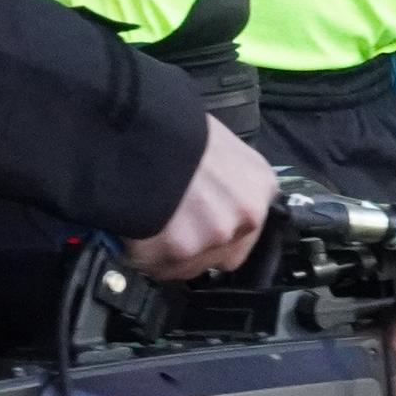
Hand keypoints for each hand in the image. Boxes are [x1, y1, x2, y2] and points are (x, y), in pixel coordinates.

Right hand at [124, 116, 275, 278]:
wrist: (138, 128)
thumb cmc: (174, 128)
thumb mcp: (218, 144)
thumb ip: (226, 181)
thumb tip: (211, 197)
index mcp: (260, 187)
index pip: (249, 228)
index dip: (219, 226)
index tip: (199, 220)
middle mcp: (246, 217)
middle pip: (223, 254)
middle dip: (198, 246)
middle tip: (170, 224)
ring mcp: (214, 237)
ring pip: (189, 266)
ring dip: (169, 253)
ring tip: (147, 222)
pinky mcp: (178, 253)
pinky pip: (159, 267)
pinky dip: (143, 256)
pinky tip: (134, 229)